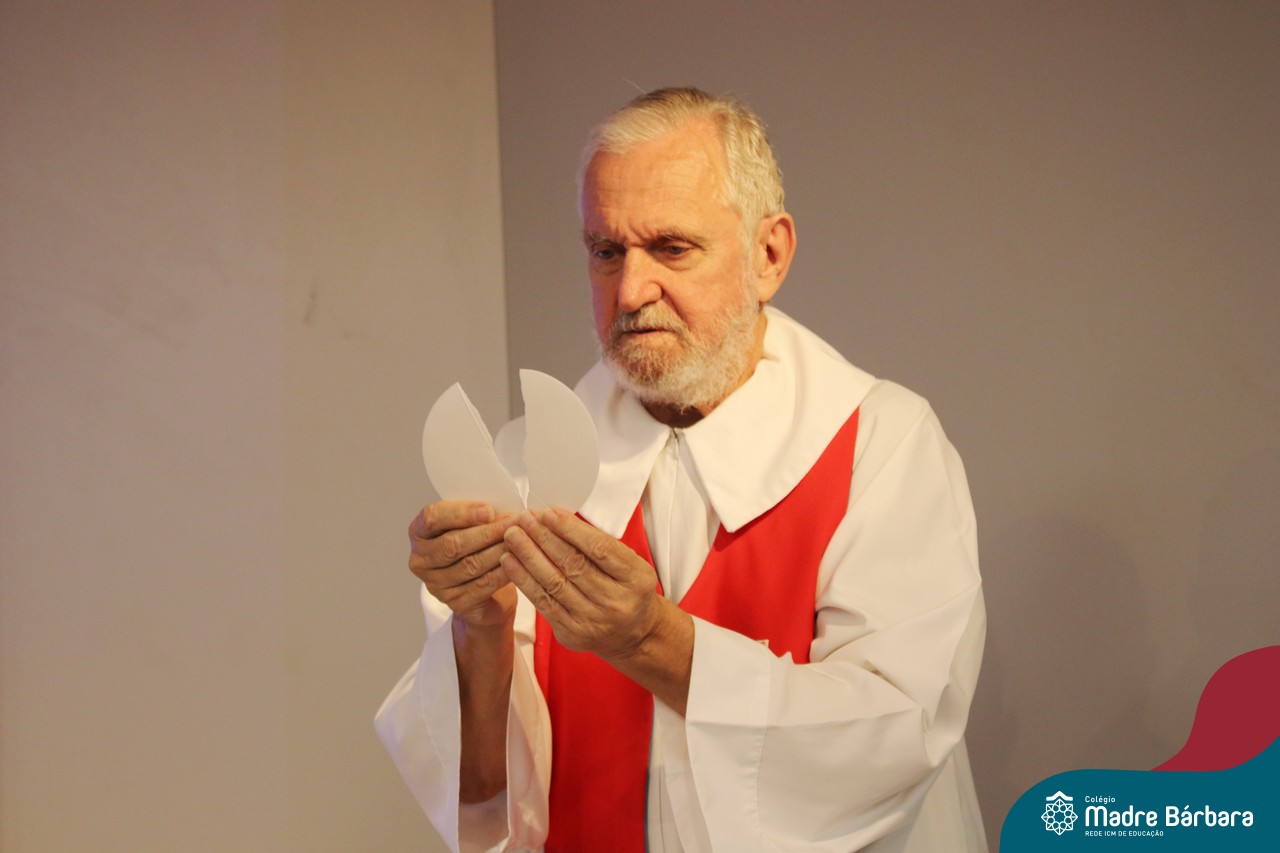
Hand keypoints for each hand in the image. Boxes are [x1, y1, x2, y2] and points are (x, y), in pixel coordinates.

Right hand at [409, 500, 516, 627]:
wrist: (484, 591)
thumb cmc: (475, 548)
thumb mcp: (470, 526)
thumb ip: (477, 516)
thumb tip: (502, 509)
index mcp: (419, 533)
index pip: (432, 518)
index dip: (461, 513)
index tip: (489, 510)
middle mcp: (421, 560)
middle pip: (452, 544)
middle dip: (486, 532)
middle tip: (513, 523)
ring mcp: (436, 585)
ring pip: (470, 564)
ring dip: (498, 550)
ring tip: (519, 539)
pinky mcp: (456, 603)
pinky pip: (483, 585)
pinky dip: (502, 571)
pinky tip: (517, 561)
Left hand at [499, 509, 664, 659]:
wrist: (633, 634)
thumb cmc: (627, 588)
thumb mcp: (628, 563)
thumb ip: (598, 543)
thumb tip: (556, 518)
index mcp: (636, 578)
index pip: (600, 549)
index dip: (571, 530)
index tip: (548, 513)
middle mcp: (616, 602)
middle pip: (573, 565)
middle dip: (544, 538)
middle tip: (524, 519)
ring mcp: (593, 621)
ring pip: (554, 583)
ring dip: (529, 556)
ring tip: (512, 536)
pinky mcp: (572, 633)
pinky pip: (543, 603)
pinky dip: (524, 580)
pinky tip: (510, 562)